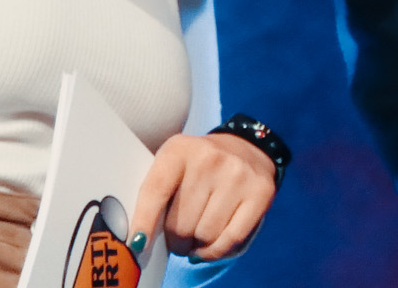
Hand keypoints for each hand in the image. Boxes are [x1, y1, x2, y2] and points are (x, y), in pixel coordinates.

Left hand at [128, 131, 276, 261]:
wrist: (246, 146)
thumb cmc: (198, 166)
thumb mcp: (173, 164)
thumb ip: (155, 193)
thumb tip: (139, 239)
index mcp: (179, 149)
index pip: (156, 190)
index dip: (144, 221)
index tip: (136, 243)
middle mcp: (209, 158)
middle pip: (181, 223)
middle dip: (176, 238)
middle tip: (179, 235)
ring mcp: (237, 174)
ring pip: (205, 235)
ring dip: (196, 245)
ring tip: (196, 234)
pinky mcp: (260, 192)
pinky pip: (230, 239)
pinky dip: (215, 251)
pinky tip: (209, 246)